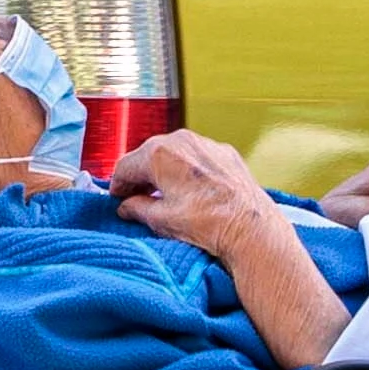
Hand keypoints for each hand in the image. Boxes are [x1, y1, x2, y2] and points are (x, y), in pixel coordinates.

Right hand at [102, 131, 301, 266]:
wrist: (251, 228)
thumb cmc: (208, 224)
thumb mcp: (161, 221)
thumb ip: (136, 209)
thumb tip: (128, 207)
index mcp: (159, 154)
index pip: (125, 166)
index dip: (117, 185)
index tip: (118, 199)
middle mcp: (181, 141)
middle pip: (148, 156)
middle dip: (140, 177)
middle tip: (137, 199)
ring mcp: (206, 144)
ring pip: (174, 153)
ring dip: (164, 171)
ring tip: (165, 196)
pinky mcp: (225, 152)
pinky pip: (197, 156)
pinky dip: (188, 170)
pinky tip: (192, 191)